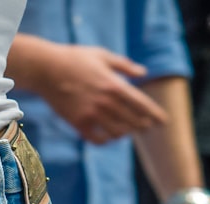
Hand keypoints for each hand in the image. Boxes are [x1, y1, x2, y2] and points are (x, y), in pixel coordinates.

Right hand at [36, 44, 167, 143]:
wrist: (46, 69)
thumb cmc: (75, 59)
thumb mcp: (103, 56)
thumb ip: (125, 66)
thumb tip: (143, 73)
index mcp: (115, 85)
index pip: (142, 104)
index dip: (155, 114)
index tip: (163, 122)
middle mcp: (105, 102)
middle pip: (132, 121)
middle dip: (142, 126)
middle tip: (146, 128)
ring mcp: (91, 114)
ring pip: (117, 132)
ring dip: (124, 133)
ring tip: (126, 132)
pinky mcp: (77, 122)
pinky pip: (96, 139)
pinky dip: (105, 140)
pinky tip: (107, 137)